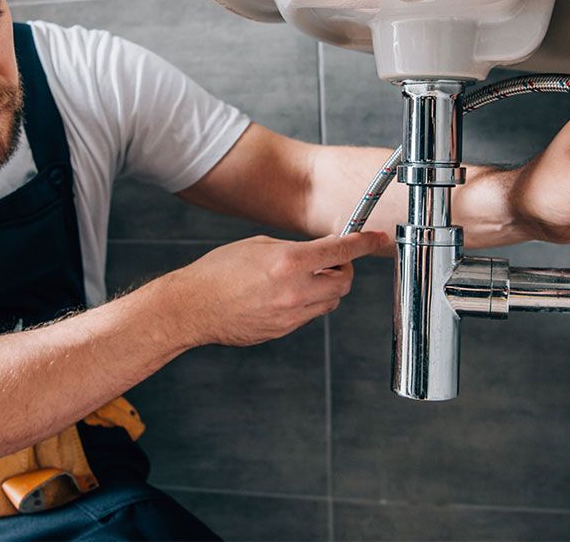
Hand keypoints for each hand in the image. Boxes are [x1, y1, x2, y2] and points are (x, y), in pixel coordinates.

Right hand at [171, 231, 386, 346]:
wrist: (192, 307)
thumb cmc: (219, 271)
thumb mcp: (260, 245)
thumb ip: (297, 249)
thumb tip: (324, 250)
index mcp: (289, 262)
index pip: (342, 251)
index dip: (365, 243)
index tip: (378, 238)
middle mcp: (295, 290)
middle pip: (344, 281)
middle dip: (343, 269)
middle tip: (330, 261)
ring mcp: (290, 315)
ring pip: (331, 302)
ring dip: (327, 288)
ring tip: (301, 278)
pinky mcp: (284, 331)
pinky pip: (310, 315)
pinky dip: (309, 303)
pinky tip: (286, 294)